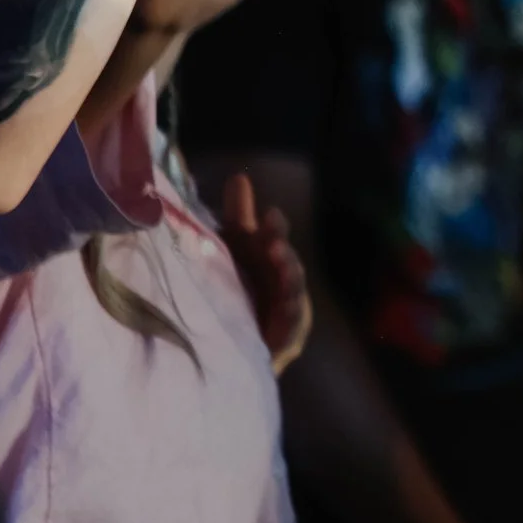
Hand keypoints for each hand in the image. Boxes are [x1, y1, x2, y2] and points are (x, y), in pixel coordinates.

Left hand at [218, 170, 311, 372]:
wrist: (229, 347)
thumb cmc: (237, 289)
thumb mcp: (235, 251)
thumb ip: (240, 217)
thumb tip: (239, 175)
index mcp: (272, 260)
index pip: (275, 239)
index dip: (275, 229)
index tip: (269, 215)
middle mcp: (285, 284)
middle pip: (288, 267)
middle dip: (284, 255)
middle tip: (273, 245)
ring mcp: (289, 314)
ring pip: (293, 297)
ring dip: (290, 284)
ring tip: (282, 273)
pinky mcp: (284, 343)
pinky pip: (290, 332)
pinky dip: (290, 321)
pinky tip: (287, 311)